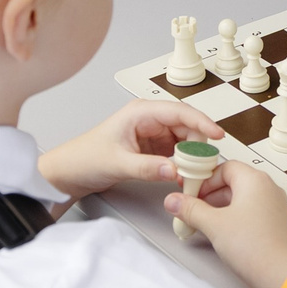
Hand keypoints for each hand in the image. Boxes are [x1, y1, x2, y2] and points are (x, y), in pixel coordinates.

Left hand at [41, 99, 224, 200]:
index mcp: (140, 112)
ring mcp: (152, 135)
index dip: (201, 122)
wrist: (69, 173)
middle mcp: (149, 120)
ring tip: (194, 173)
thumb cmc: (85, 158)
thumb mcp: (118, 163)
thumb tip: (174, 169)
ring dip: (191, 157)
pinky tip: (184, 175)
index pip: (179, 112)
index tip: (217, 134)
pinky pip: (176, 154)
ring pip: (184, 142)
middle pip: (186, 127)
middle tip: (203, 165)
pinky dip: (182, 164)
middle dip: (198, 145)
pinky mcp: (152, 149)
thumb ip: (148, 168)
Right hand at [171, 161, 286, 287]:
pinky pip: (251, 212)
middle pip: (233, 182)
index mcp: (255, 180)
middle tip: (193, 208)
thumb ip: (190, 209)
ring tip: (204, 223)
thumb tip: (175, 201)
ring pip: (241, 198)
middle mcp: (268, 188)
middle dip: (209, 195)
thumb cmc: (256, 247)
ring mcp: (274, 206)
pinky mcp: (275, 223)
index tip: (190, 191)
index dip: (204, 179)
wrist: (280, 275)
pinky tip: (222, 233)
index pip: (225, 167)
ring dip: (220, 208)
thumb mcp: (213, 224)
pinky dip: (234, 217)